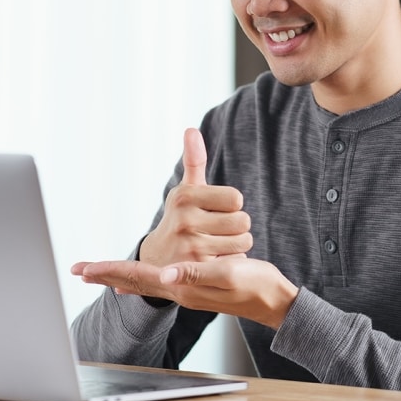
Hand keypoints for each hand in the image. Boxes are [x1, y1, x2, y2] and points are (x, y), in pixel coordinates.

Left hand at [71, 257, 298, 329]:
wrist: (273, 301)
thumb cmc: (255, 286)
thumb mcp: (228, 275)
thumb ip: (197, 274)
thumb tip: (166, 273)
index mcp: (182, 286)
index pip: (137, 277)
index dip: (109, 270)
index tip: (83, 268)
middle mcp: (179, 290)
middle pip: (134, 281)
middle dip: (105, 274)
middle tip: (78, 269)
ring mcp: (185, 291)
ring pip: (143, 282)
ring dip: (119, 275)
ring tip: (98, 273)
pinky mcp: (193, 286)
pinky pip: (156, 283)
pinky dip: (139, 281)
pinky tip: (134, 284)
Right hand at [138, 128, 251, 266]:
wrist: (157, 261)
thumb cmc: (180, 219)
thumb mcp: (185, 191)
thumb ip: (194, 161)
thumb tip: (191, 130)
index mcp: (185, 196)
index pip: (236, 198)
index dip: (231, 205)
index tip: (216, 211)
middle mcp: (185, 220)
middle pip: (243, 220)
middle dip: (236, 226)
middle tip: (218, 231)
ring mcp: (191, 247)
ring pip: (243, 241)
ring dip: (236, 244)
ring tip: (217, 245)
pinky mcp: (199, 270)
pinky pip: (236, 260)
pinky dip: (231, 261)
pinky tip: (215, 261)